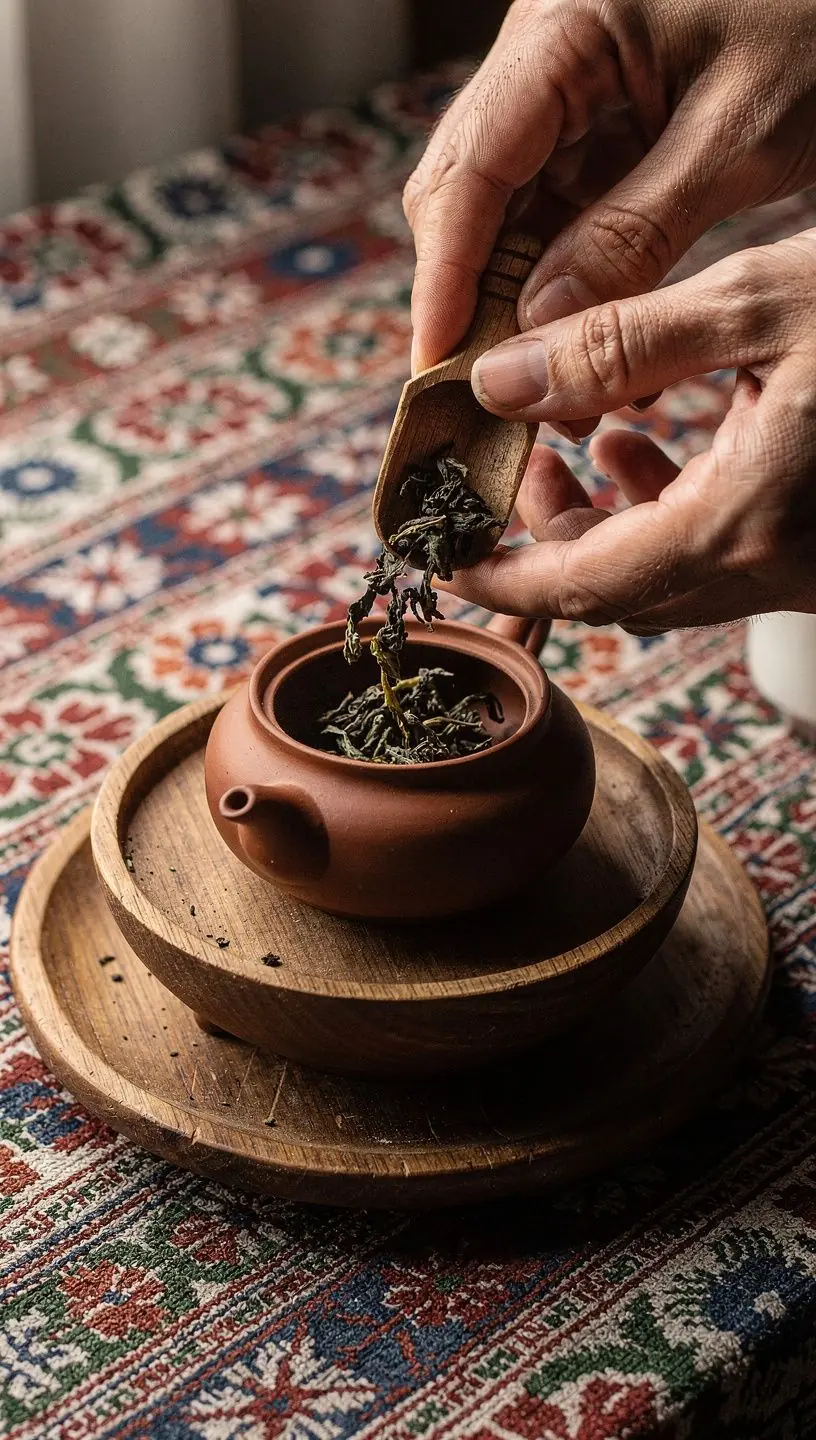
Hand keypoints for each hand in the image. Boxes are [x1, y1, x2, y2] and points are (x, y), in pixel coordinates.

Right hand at [404, 0, 815, 378]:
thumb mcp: (739, 136)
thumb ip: (634, 232)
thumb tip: (542, 326)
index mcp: (564, 26)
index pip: (470, 169)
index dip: (445, 277)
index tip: (441, 366)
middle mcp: (546, 52)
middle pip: (470, 191)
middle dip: (478, 297)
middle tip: (496, 397)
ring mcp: (571, 83)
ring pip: (512, 208)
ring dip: (526, 298)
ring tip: (562, 387)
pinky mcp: (603, 114)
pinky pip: (564, 205)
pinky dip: (572, 276)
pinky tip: (592, 337)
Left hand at [442, 233, 815, 631]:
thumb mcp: (755, 301)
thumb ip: (619, 345)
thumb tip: (496, 383)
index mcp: (740, 522)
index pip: (582, 586)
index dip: (499, 579)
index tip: (439, 557)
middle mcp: (769, 567)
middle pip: (617, 588)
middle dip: (546, 535)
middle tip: (509, 467)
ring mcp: (797, 567)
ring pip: (664, 572)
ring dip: (603, 520)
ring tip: (573, 439)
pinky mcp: (814, 546)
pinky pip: (716, 550)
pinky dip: (663, 508)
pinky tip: (638, 438)